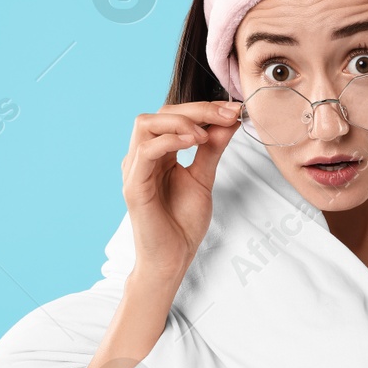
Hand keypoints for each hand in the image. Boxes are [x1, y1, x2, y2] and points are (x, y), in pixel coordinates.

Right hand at [121, 100, 241, 284]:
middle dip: (196, 109)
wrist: (173, 259)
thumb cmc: (182, 223)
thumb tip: (229, 120)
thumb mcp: (204, 178)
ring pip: (146, 124)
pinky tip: (193, 143)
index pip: (173, 115)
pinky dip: (169, 140)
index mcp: (158, 153)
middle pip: (160, 113)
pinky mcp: (133, 186)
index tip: (234, 110)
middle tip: (226, 115)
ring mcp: (135, 170)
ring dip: (180, 122)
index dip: (204, 108)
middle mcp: (142, 157)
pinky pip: (145, 151)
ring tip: (205, 134)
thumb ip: (212, 148)